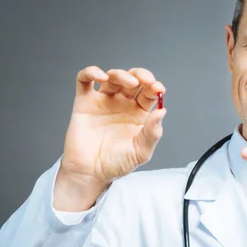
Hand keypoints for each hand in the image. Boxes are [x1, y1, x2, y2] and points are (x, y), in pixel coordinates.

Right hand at [54, 66, 165, 210]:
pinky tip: (101, 76)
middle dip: (141, 76)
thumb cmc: (116, 164)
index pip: (149, 93)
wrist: (90, 174)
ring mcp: (103, 101)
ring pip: (113, 77)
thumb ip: (152, 133)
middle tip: (146, 81)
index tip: (158, 89)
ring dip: (121, 74)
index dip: (154, 88)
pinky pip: (85, 80)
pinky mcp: (84, 102)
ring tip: (129, 82)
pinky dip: (91, 72)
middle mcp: (122, 104)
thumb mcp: (140, 152)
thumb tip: (162, 112)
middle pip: (133, 80)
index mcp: (139, 113)